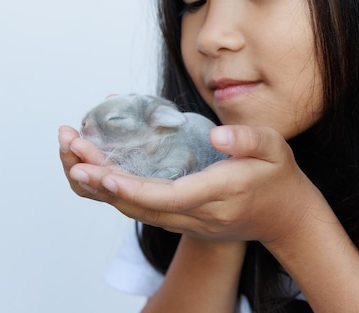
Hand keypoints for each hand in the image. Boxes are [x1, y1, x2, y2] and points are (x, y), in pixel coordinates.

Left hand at [65, 124, 323, 243]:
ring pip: (137, 211)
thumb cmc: (277, 177)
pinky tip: (97, 175)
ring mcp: (188, 222)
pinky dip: (116, 194)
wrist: (285, 217)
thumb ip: (248, 140)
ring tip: (74, 160)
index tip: (103, 176)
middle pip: (142, 206)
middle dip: (103, 183)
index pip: (170, 197)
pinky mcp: (182, 220)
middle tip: (73, 154)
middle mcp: (198, 215)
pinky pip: (143, 210)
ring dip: (103, 189)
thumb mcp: (275, 149)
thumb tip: (217, 136)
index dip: (134, 189)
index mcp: (219, 194)